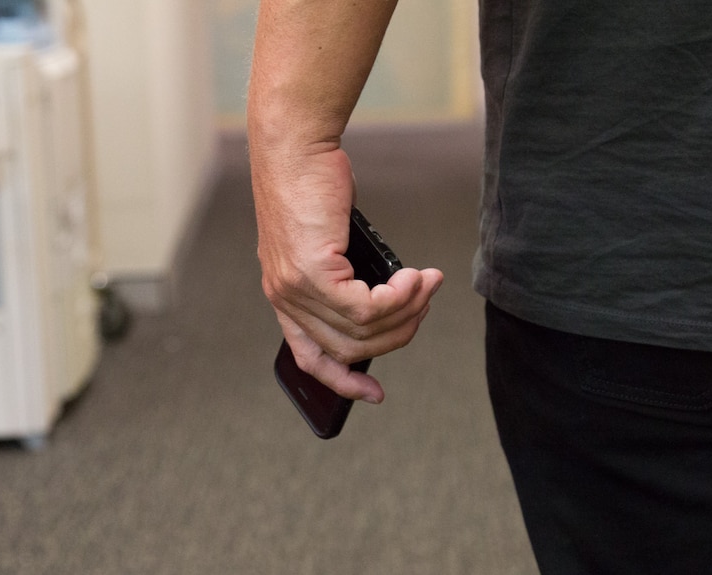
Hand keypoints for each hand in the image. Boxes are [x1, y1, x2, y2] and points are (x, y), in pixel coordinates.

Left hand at [252, 146, 442, 403]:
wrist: (295, 149)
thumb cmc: (313, 186)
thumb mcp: (328, 240)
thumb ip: (344, 277)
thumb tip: (387, 302)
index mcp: (285, 297)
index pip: (310, 358)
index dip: (343, 381)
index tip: (374, 393)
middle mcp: (285, 299)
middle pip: (351, 348)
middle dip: (398, 333)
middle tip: (424, 304)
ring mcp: (295, 290)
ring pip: (363, 330)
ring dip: (407, 311)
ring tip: (426, 285)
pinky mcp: (311, 273)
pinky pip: (366, 308)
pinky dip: (400, 298)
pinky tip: (416, 278)